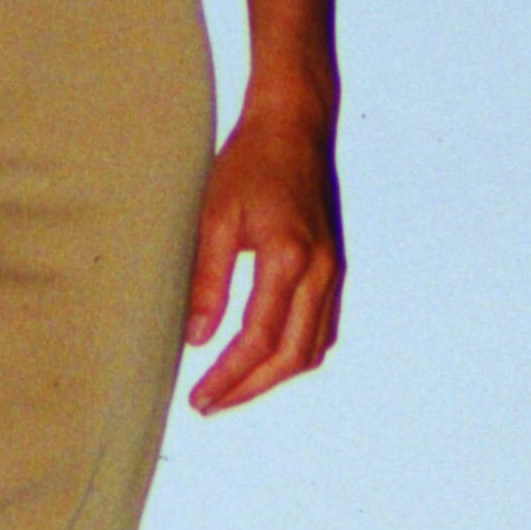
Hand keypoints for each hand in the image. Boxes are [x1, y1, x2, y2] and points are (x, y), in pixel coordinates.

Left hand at [185, 88, 342, 411]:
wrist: (295, 126)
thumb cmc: (250, 163)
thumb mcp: (214, 217)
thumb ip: (207, 281)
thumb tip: (196, 339)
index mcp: (290, 259)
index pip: (259, 340)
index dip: (229, 376)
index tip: (200, 398)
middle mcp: (321, 272)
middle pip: (291, 356)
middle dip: (249, 388)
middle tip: (209, 403)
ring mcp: (334, 271)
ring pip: (312, 348)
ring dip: (273, 376)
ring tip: (232, 387)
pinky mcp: (334, 267)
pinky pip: (322, 328)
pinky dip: (295, 353)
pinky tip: (266, 357)